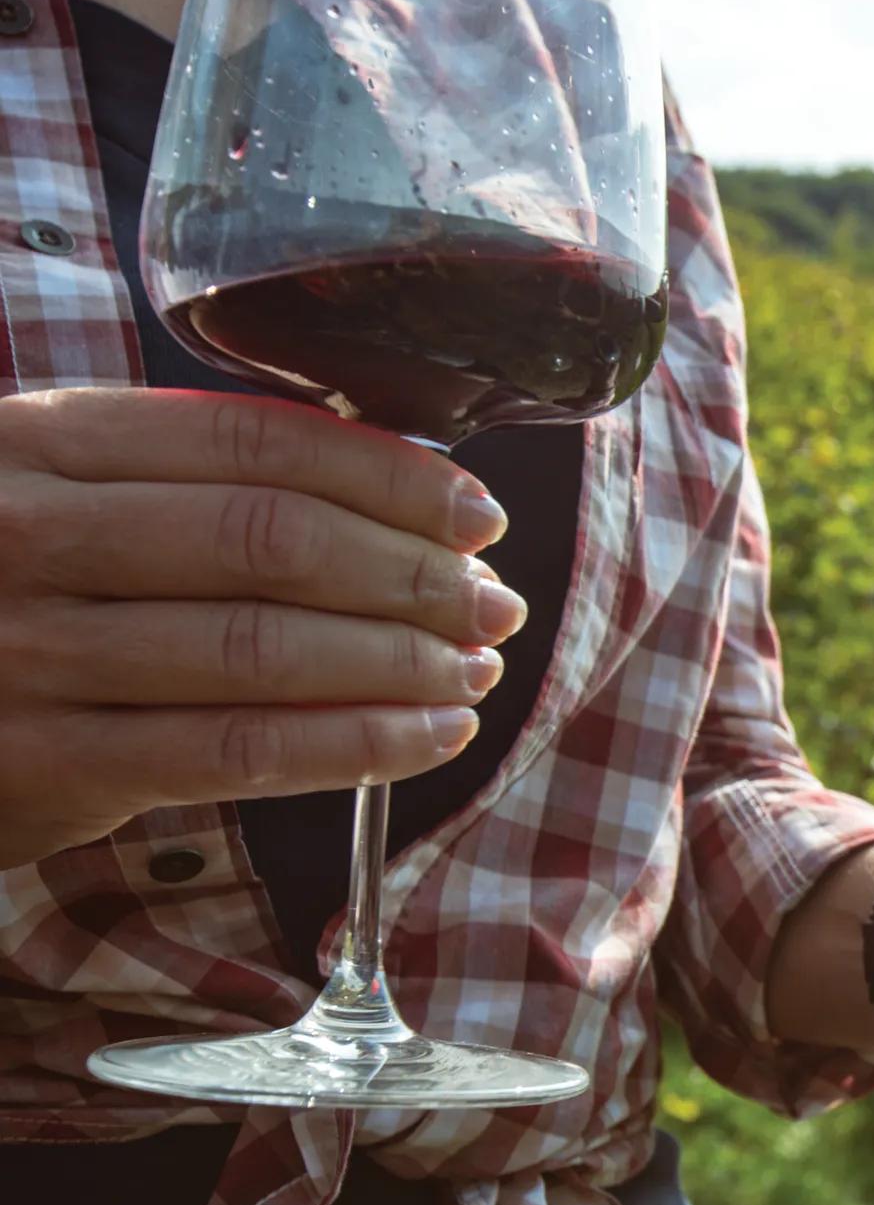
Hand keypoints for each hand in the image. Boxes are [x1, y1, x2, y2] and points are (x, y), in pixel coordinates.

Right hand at [0, 388, 525, 869]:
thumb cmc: (1, 583)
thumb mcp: (58, 491)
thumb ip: (186, 475)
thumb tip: (394, 484)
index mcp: (45, 442)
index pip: (255, 442)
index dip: (389, 477)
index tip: (476, 513)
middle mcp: (32, 534)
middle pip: (273, 542)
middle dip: (414, 575)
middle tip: (494, 601)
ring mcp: (35, 651)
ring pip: (266, 651)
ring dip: (401, 663)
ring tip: (477, 669)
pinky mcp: (53, 762)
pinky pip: (238, 749)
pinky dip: (356, 744)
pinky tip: (430, 734)